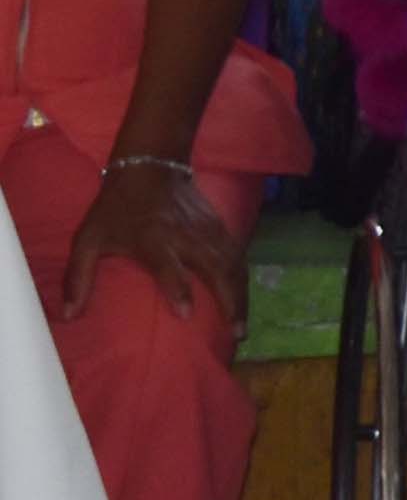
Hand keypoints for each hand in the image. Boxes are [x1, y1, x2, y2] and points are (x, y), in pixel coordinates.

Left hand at [68, 160, 244, 335]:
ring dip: (242, 296)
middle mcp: (186, 236)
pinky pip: (238, 256)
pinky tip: (244, 298)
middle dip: (230, 302)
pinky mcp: (221, 227)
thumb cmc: (115, 207)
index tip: (186, 315)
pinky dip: (243, 279)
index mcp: (153, 239)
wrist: (150, 165)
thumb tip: (69, 315)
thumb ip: (77, 277)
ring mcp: (208, 231)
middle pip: (217, 269)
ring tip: (243, 326)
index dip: (177, 289)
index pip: (169, 266)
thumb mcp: (87, 238)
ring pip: (234, 265)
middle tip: (236, 333)